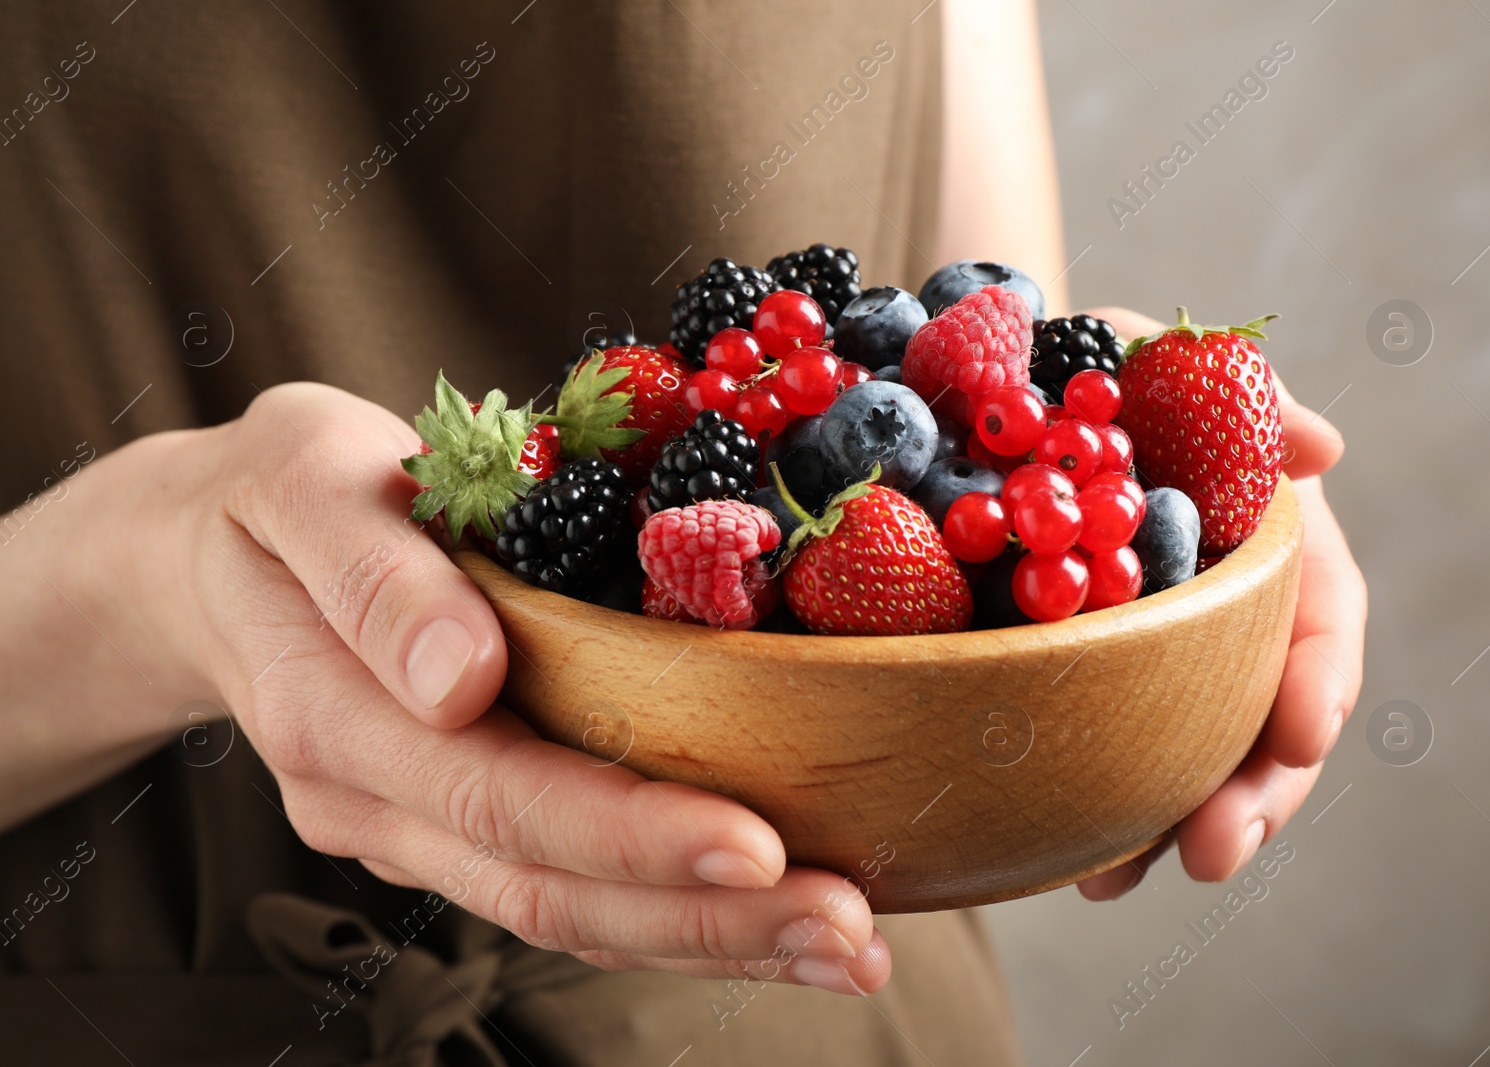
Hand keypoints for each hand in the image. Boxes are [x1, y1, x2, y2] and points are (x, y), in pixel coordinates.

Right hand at [78, 383, 888, 993]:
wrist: (206, 555)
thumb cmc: (272, 497)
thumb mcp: (301, 481)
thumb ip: (373, 574)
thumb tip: (459, 678)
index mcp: (336, 711)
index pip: (497, 793)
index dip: (628, 831)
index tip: (759, 844)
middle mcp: (377, 799)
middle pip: (549, 888)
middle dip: (706, 919)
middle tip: (849, 936)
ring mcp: (415, 828)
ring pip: (566, 913)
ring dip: (711, 941)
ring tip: (845, 952)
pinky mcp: (455, 826)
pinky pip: (566, 891)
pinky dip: (674, 915)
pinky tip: (773, 919)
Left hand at [1070, 308, 1366, 898]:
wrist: (981, 390)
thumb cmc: (1089, 359)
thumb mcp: (1162, 350)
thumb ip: (1241, 392)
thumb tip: (1325, 449)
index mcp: (1262, 546)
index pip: (1319, 621)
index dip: (1318, 681)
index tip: (1304, 731)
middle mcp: (1216, 617)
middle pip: (1261, 719)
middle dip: (1252, 794)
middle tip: (1214, 853)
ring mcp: (1149, 658)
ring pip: (1184, 759)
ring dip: (1167, 829)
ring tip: (1121, 882)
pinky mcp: (1074, 682)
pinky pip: (1097, 755)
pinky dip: (1091, 812)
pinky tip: (1064, 861)